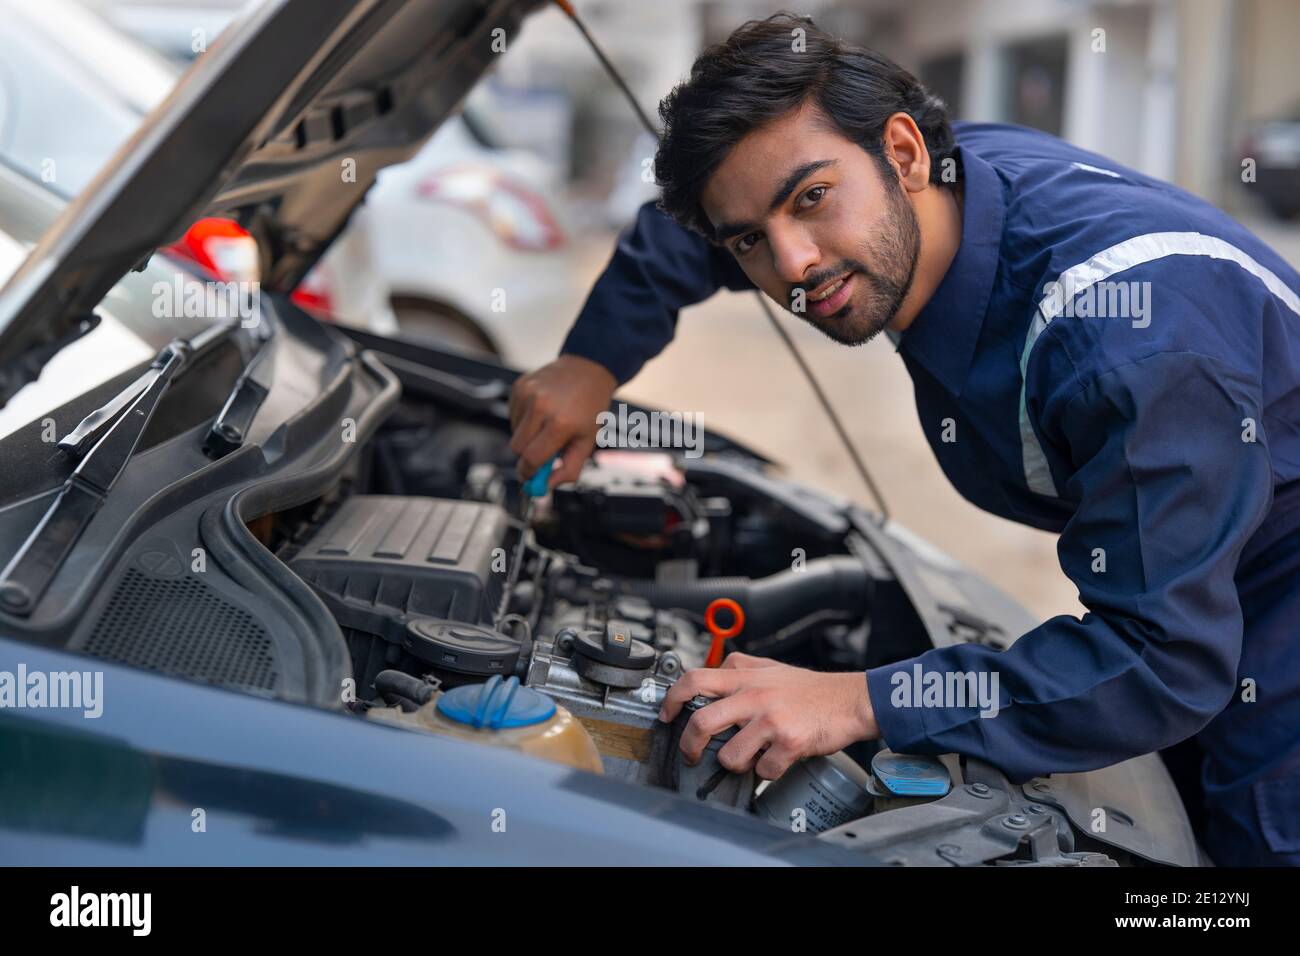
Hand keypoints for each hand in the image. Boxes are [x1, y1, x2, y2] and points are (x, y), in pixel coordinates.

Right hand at [509, 354, 616, 489]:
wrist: (588, 369)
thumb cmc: (590, 407)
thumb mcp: (587, 441)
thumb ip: (569, 469)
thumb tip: (547, 486)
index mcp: (561, 423)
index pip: (532, 458)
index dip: (529, 473)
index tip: (530, 477)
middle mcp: (541, 407)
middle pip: (517, 448)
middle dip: (527, 455)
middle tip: (542, 452)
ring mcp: (528, 394)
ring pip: (514, 432)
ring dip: (527, 435)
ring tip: (548, 424)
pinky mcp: (519, 386)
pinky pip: (513, 415)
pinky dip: (524, 419)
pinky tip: (541, 411)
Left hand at [659, 652, 879, 779]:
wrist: (849, 700)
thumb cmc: (809, 688)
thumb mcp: (770, 667)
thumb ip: (739, 668)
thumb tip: (709, 675)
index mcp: (745, 676)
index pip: (694, 680)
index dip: (672, 699)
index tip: (666, 716)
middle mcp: (754, 695)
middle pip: (701, 722)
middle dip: (689, 745)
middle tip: (692, 754)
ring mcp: (771, 719)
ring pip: (730, 756)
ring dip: (734, 764)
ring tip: (747, 757)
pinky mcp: (789, 742)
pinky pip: (763, 771)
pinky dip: (766, 773)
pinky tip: (774, 761)